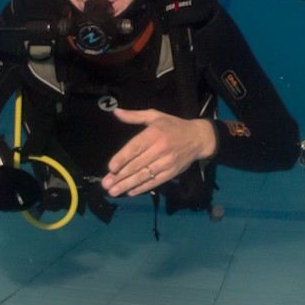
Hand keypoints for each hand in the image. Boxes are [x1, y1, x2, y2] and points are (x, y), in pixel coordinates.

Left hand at [101, 108, 216, 197]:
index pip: (135, 147)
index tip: (111, 167)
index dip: (122, 158)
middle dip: (120, 176)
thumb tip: (116, 112)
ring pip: (145, 175)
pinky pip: (155, 181)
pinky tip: (130, 192)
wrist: (198, 138)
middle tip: (106, 184)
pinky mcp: (172, 172)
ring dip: (127, 185)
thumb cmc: (173, 125)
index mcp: (155, 133)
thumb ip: (135, 116)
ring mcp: (167, 162)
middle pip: (137, 164)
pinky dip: (142, 188)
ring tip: (113, 191)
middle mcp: (161, 149)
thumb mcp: (155, 116)